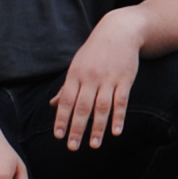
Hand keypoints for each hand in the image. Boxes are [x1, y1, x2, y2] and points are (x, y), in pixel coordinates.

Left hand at [51, 10, 148, 149]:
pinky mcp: (124, 79)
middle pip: (82, 107)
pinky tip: (116, 131)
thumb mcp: (77, 65)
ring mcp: (108, 79)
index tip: (59, 136)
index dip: (62, 118)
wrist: (119, 31)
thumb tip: (52, 104)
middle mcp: (90, 78)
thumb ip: (67, 87)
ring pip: (102, 107)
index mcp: (76, 75)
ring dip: (97, 127)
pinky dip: (119, 117)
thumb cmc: (95, 51)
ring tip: (94, 145)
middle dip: (77, 128)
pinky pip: (121, 101)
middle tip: (73, 147)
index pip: (66, 100)